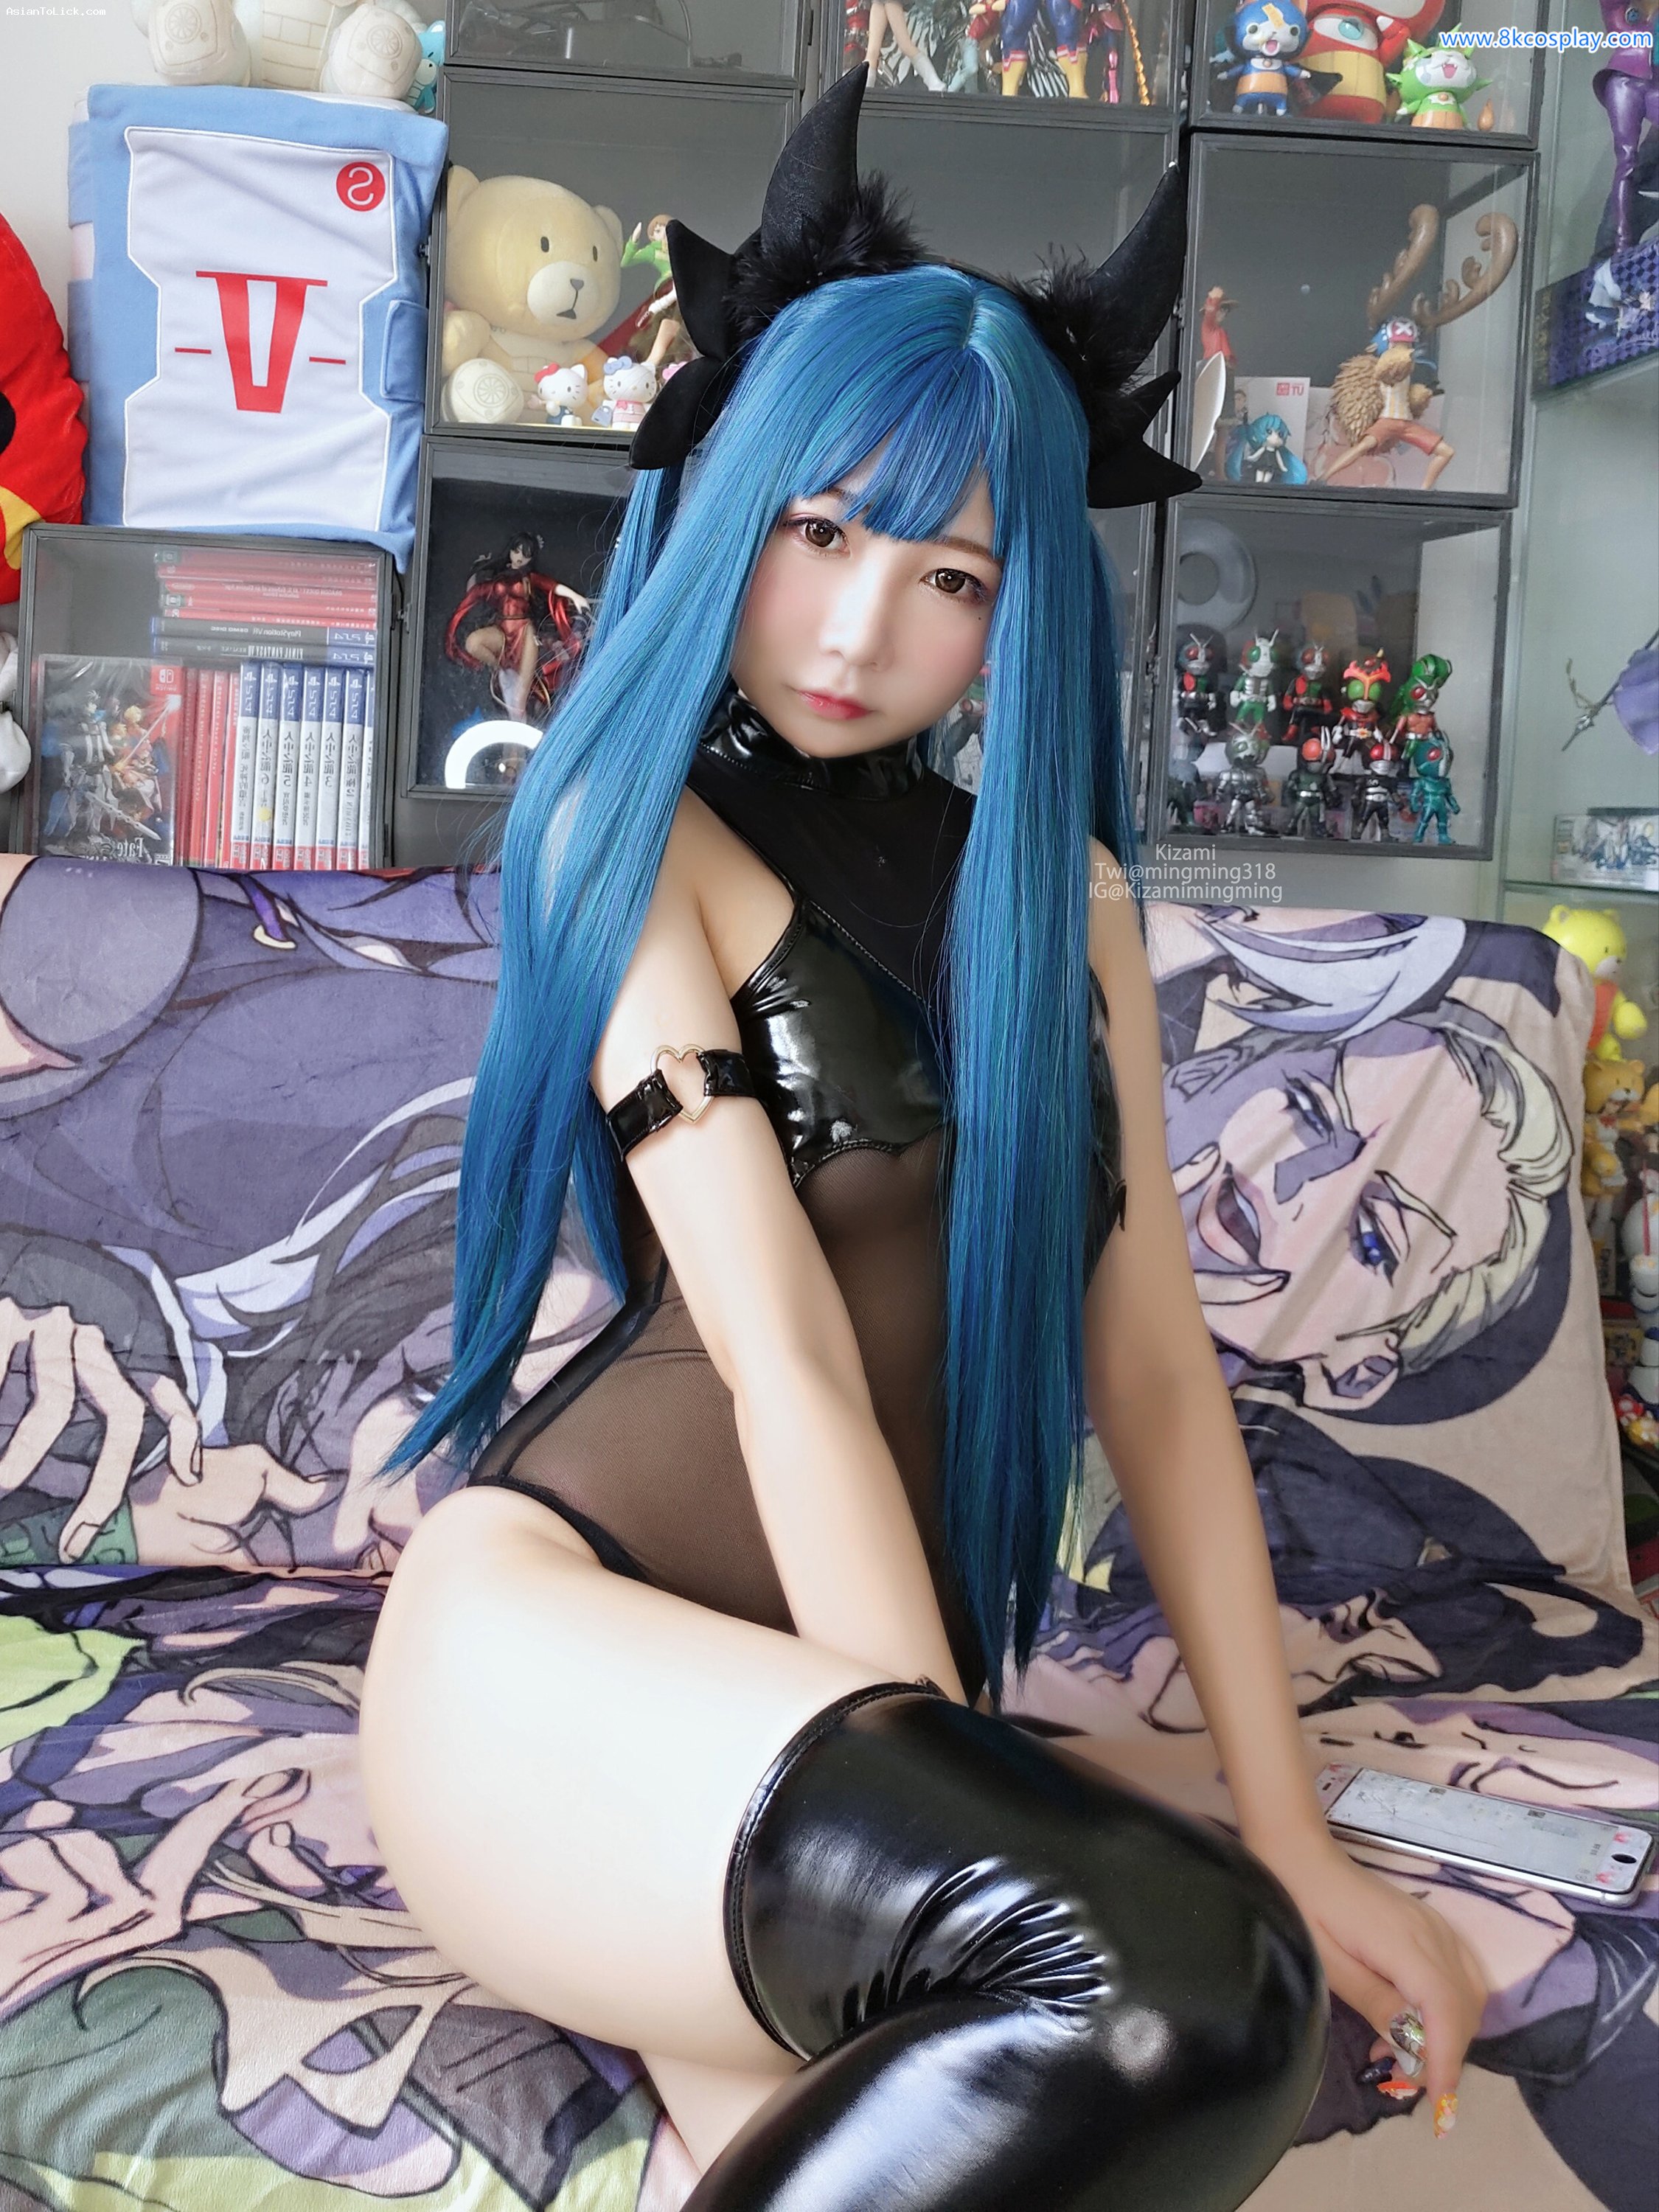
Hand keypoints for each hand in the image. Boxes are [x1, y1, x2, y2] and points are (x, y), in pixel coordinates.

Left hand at [1252, 1828, 1487, 2134]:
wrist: (1302, 1856)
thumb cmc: (1306, 1908)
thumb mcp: (1330, 1964)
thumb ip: (1375, 2002)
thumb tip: (1412, 2047)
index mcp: (1405, 1943)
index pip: (1445, 2010)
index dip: (1446, 2060)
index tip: (1438, 2103)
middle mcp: (1433, 1935)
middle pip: (1464, 2009)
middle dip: (1444, 2054)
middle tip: (1402, 2079)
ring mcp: (1437, 1928)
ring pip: (1468, 1995)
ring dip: (1447, 2034)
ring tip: (1399, 2054)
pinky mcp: (1432, 1927)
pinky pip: (1460, 1977)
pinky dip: (1448, 2010)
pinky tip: (1410, 2023)